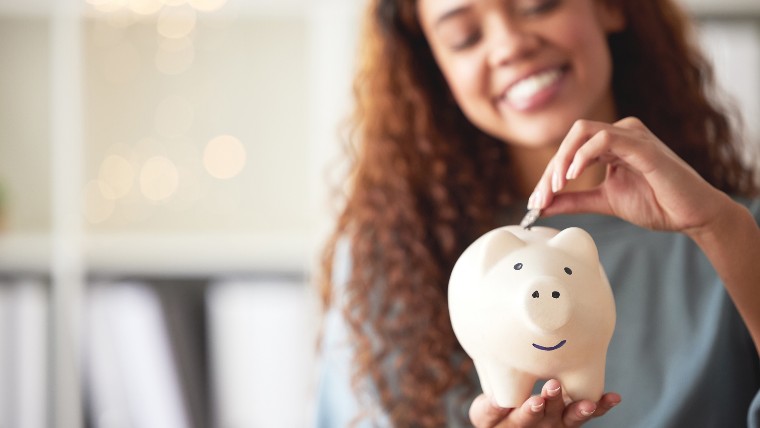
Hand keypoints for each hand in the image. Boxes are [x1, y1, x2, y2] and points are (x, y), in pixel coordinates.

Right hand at [469, 379, 620, 427]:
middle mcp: (538, 427)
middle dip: (553, 403)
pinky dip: (601, 406)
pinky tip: (613, 398)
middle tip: (555, 386)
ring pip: (569, 419)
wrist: (507, 423)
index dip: (530, 410)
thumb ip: (490, 408)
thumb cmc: (493, 411)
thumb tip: (498, 400)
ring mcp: (556, 424)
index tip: (536, 400)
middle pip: (547, 418)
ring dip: (579, 410)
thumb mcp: (484, 412)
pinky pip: (586, 414)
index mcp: (514, 424)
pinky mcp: (569, 418)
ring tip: (589, 403)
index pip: (522, 418)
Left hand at [528, 117, 732, 234]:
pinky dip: (584, 155)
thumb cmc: (657, 204)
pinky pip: (606, 138)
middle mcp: (621, 133)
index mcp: (611, 144)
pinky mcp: (644, 146)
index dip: (548, 175)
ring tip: (556, 187)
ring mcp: (633, 136)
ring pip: (583, 133)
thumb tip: (542, 205)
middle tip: (541, 198)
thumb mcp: (604, 201)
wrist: (692, 215)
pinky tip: (574, 175)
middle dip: (551, 169)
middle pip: (571, 138)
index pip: (570, 150)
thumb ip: (574, 200)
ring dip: (562, 160)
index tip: (536, 202)